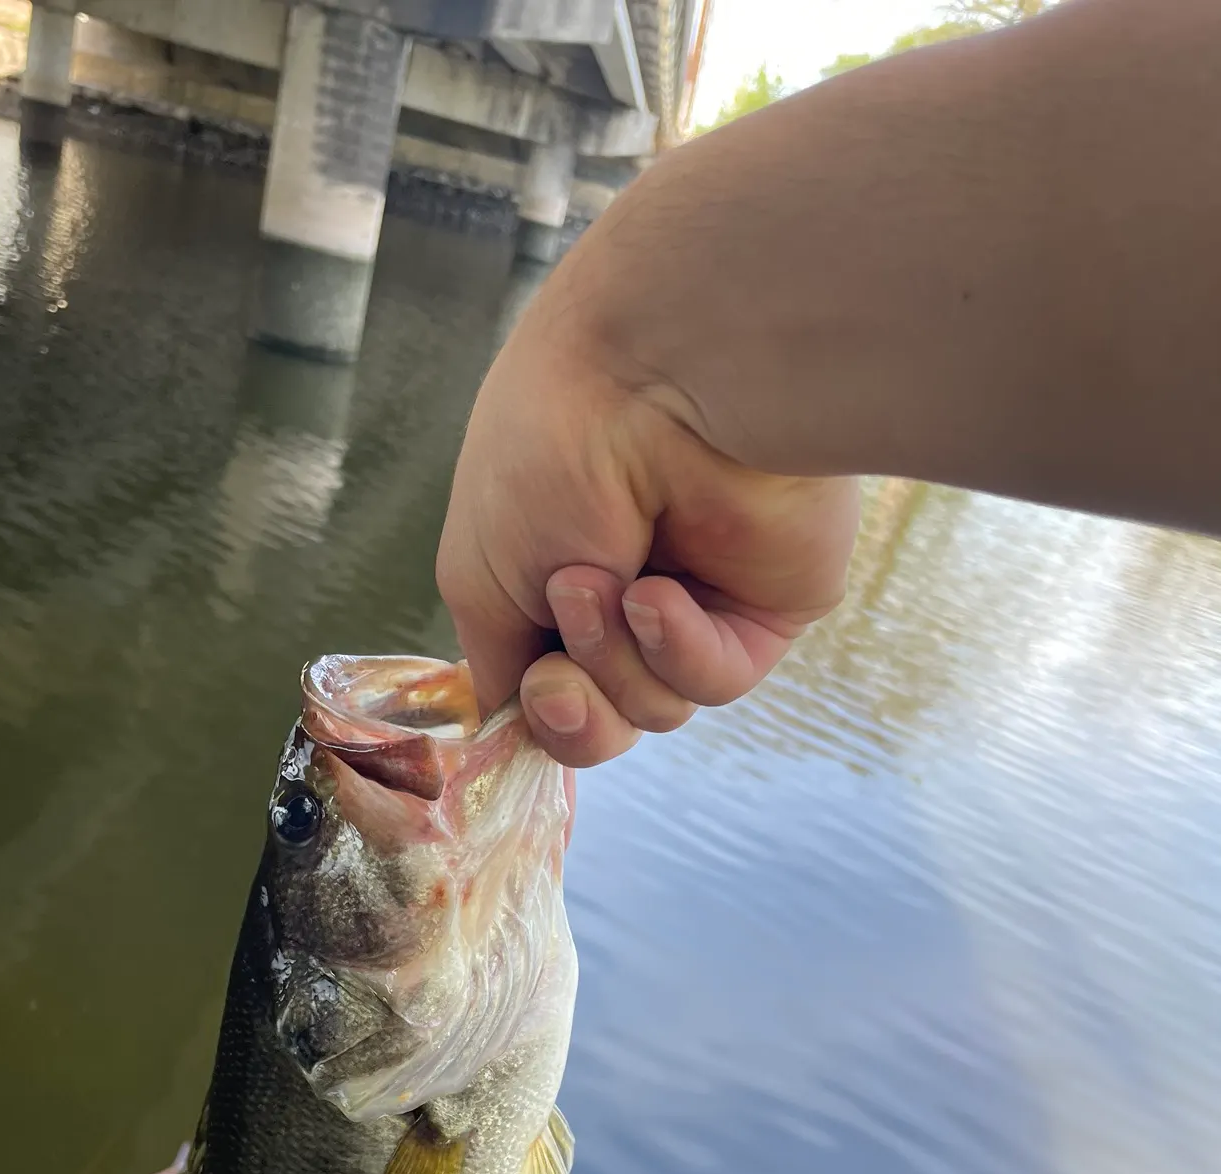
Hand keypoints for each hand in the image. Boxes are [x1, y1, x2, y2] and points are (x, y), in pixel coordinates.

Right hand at [436, 313, 859, 767]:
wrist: (654, 377)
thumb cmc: (547, 453)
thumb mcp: (479, 576)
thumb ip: (496, 663)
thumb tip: (515, 726)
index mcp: (550, 579)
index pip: (539, 688)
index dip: (530, 712)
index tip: (519, 698)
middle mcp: (621, 596)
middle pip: (595, 722)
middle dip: (568, 709)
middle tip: (557, 675)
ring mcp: (694, 606)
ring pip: (650, 708)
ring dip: (612, 657)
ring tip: (609, 580)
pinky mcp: (762, 611)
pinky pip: (713, 683)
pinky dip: (677, 649)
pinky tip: (663, 593)